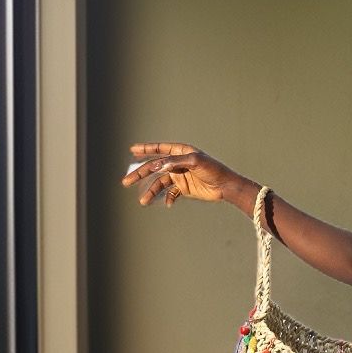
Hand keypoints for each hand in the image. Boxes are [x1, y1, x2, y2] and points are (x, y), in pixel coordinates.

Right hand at [120, 142, 243, 206]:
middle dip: (140, 174)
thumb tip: (159, 165)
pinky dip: (167, 198)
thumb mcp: (195, 162)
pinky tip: (167, 203)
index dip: (145, 149)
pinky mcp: (184, 188)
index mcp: (181, 152)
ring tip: (143, 201)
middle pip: (154, 167)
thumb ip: (176, 162)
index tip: (132, 150)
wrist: (226, 186)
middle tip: (126, 181)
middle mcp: (178, 163)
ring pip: (160, 183)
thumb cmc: (213, 170)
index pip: (160, 149)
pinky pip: (171, 193)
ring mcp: (180, 176)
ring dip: (151, 192)